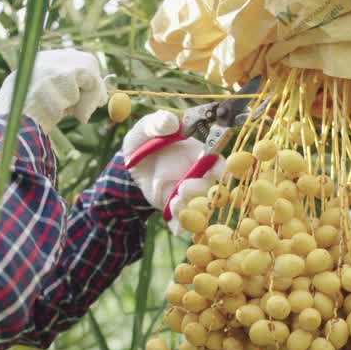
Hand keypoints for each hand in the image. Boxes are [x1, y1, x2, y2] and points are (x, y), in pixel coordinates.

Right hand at [0, 49, 107, 130]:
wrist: (10, 126)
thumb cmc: (23, 123)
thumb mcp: (41, 104)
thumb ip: (62, 97)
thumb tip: (88, 102)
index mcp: (37, 64)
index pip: (70, 62)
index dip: (85, 79)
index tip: (94, 97)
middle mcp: (45, 59)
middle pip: (84, 60)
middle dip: (95, 82)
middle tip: (101, 102)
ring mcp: (53, 65)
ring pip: (89, 70)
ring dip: (92, 96)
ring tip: (81, 116)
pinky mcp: (63, 74)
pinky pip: (91, 82)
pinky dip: (90, 102)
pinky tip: (80, 117)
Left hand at [120, 111, 224, 233]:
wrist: (128, 163)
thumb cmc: (144, 140)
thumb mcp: (146, 127)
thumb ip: (158, 122)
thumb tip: (169, 122)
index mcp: (196, 154)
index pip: (216, 162)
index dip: (221, 168)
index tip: (220, 172)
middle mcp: (196, 176)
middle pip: (208, 188)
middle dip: (200, 191)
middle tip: (183, 187)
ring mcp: (185, 194)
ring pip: (196, 207)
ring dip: (189, 209)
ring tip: (173, 204)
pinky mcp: (173, 208)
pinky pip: (181, 222)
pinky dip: (180, 227)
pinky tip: (175, 227)